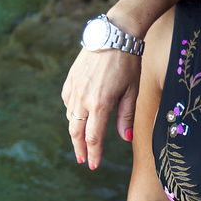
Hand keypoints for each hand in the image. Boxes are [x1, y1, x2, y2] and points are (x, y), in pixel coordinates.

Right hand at [61, 47, 140, 169]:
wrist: (113, 35)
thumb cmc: (128, 63)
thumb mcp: (132, 91)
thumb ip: (126, 116)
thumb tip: (125, 138)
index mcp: (100, 104)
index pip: (94, 137)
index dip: (94, 154)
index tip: (93, 165)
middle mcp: (83, 98)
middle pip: (76, 131)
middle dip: (79, 148)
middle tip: (82, 160)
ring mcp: (74, 88)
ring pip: (71, 117)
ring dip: (76, 131)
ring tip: (82, 142)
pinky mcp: (70, 79)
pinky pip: (68, 102)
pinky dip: (73, 112)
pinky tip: (79, 117)